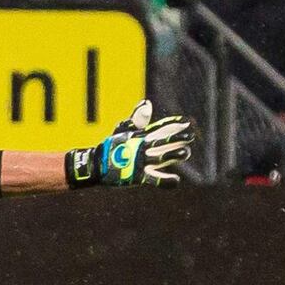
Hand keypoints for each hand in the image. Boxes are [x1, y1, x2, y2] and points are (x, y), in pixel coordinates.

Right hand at [66, 100, 194, 188]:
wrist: (94, 166)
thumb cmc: (111, 147)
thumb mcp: (123, 130)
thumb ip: (137, 118)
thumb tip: (147, 103)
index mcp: (139, 136)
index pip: (159, 129)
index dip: (172, 125)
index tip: (186, 122)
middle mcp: (141, 147)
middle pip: (161, 141)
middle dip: (176, 138)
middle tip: (191, 136)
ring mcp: (139, 161)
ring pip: (160, 157)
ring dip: (173, 154)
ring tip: (186, 152)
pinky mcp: (137, 176)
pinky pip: (153, 179)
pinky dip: (164, 181)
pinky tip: (176, 181)